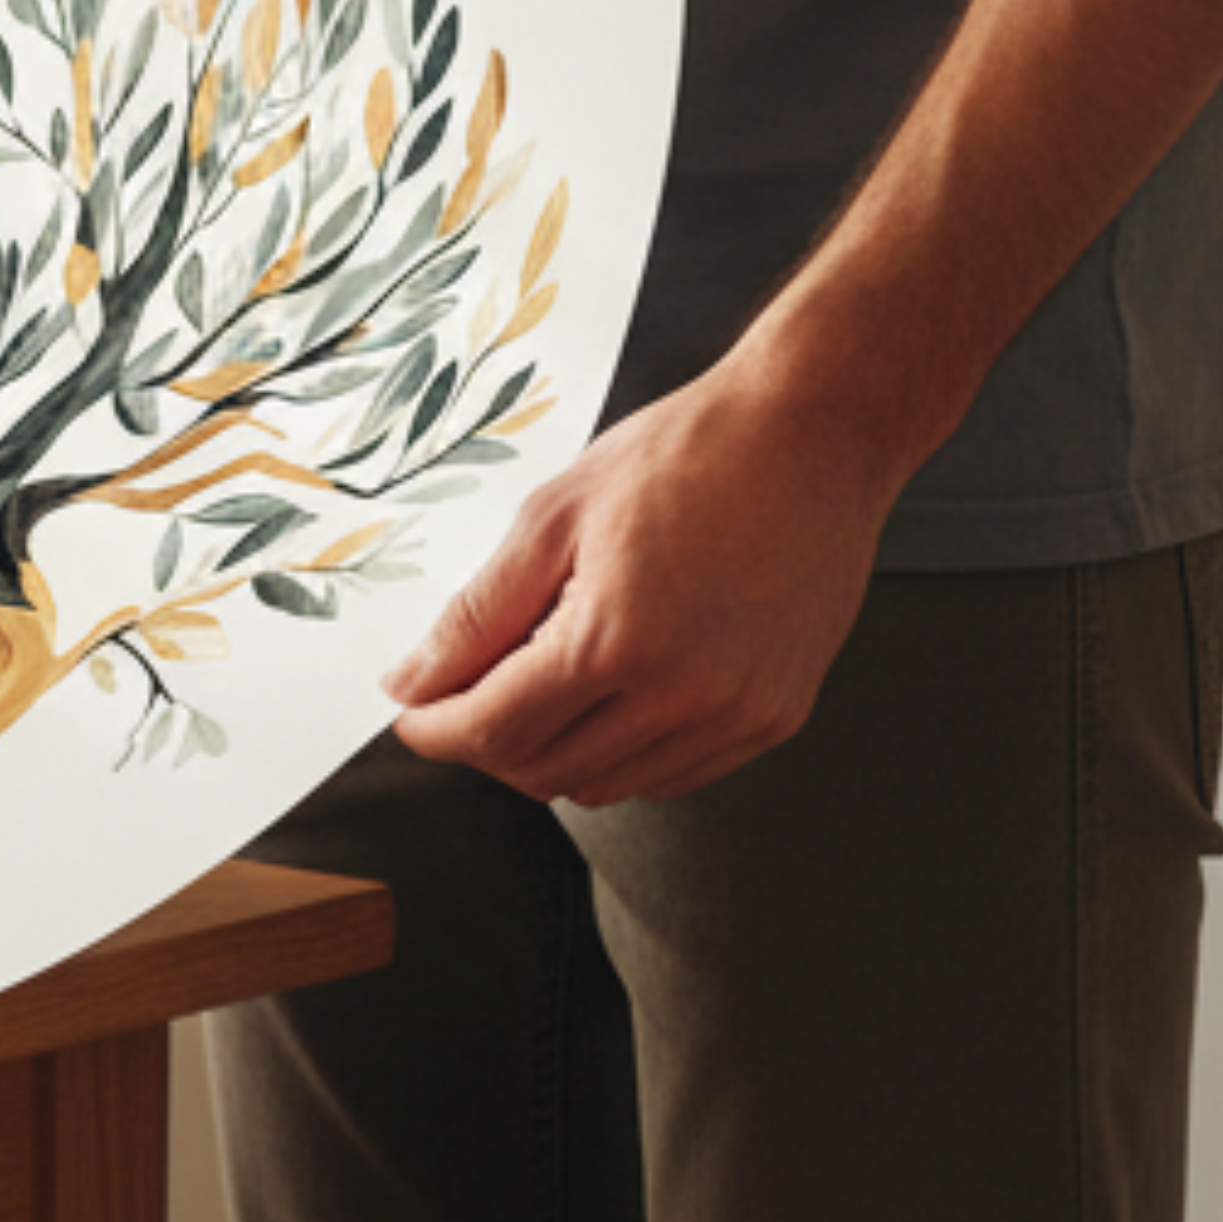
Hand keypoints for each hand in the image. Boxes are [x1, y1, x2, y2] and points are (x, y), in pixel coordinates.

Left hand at [378, 375, 900, 806]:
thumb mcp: (555, 515)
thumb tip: (418, 678)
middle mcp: (684, 696)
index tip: (411, 713)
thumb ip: (480, 611)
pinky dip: (624, 754)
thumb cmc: (690, 454)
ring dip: (554, 753)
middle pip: (546, 772)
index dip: (437, 729)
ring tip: (539, 680)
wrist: (811, 435)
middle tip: (462, 692)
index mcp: (617, 641)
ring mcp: (737, 715)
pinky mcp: (776, 717)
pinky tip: (610, 694)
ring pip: (609, 786)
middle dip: (486, 743)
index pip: (496, 729)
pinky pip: (675, 774)